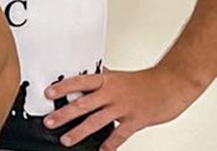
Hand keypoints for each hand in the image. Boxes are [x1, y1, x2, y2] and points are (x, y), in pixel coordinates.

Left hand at [44, 66, 202, 149]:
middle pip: (84, 104)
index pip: (80, 81)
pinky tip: (102, 150)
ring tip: (66, 140)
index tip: (48, 93)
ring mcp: (124, 107)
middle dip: (64, 114)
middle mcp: (113, 93)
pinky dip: (110, 144)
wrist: (173, 83)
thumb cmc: (146, 81)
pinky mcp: (137, 120)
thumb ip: (101, 80)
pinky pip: (120, 134)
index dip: (63, 87)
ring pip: (97, 121)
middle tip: (49, 122)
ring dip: (80, 132)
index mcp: (107, 80)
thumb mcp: (119, 76)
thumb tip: (81, 77)